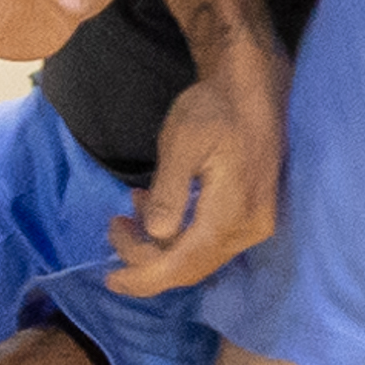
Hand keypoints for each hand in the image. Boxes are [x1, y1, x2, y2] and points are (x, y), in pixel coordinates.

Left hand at [103, 29, 284, 297]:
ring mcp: (254, 224)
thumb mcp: (182, 142)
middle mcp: (249, 230)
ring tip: (133, 207)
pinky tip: (158, 204)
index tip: (109, 277)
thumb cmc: (215, 108)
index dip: (143, 278)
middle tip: (114, 225)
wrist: (255, 85)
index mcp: (231, 215)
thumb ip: (169, 191)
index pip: (181, 265)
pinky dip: (179, 233)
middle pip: (190, 268)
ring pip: (199, 257)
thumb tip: (156, 234)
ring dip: (160, 243)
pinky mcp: (252, 213)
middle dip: (145, 258)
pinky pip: (211, 241)